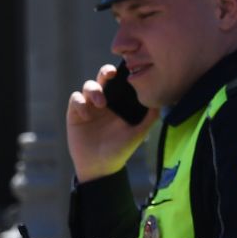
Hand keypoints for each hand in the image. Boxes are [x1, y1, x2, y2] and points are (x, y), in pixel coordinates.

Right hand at [67, 64, 157, 181]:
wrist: (100, 167)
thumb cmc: (120, 150)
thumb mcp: (138, 134)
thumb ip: (149, 118)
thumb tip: (161, 101)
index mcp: (118, 103)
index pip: (120, 82)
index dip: (121, 73)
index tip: (127, 70)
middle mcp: (104, 101)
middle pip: (103, 77)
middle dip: (106, 72)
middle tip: (110, 75)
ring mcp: (89, 106)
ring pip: (88, 85)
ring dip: (94, 90)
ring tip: (100, 103)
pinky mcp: (75, 114)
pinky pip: (75, 99)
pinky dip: (80, 102)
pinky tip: (87, 115)